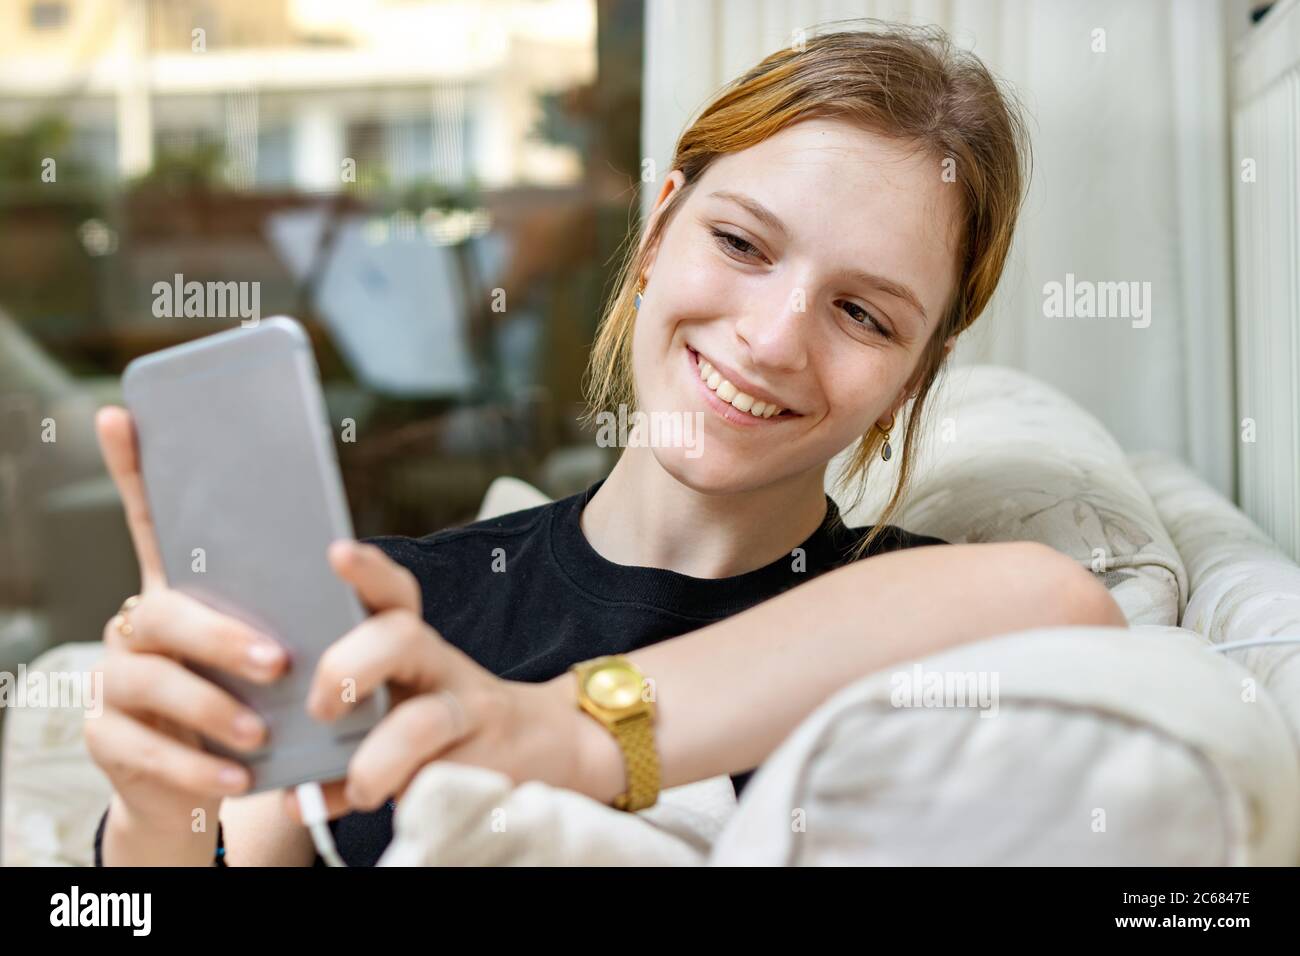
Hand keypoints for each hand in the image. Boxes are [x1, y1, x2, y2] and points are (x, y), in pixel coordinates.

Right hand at [84, 407, 289, 850]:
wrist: (224, 775)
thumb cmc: (264, 693)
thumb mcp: (291, 641)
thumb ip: (308, 598)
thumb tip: (343, 551)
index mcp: (185, 588)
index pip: (154, 519)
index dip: (135, 469)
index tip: (121, 414)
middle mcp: (139, 623)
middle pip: (163, 611)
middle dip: (219, 634)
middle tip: (277, 660)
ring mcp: (115, 680)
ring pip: (148, 682)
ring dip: (210, 706)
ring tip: (261, 731)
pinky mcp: (109, 738)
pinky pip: (143, 751)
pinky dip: (195, 767)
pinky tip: (237, 780)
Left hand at [283, 539, 590, 822]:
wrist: (547, 747)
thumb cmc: (446, 730)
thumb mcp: (401, 709)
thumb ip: (344, 737)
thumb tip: (286, 792)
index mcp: (413, 647)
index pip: (393, 594)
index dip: (367, 571)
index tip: (337, 552)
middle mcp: (443, 668)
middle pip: (401, 638)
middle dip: (349, 666)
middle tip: (322, 709)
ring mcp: (471, 713)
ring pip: (424, 721)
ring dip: (378, 761)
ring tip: (361, 790)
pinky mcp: (490, 762)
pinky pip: (442, 781)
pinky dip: (407, 804)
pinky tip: (392, 814)